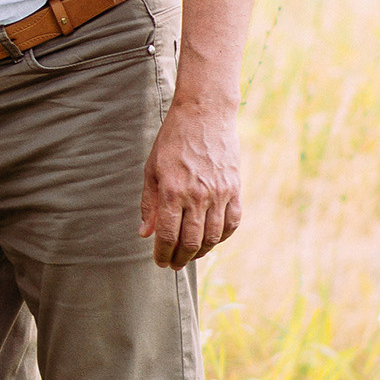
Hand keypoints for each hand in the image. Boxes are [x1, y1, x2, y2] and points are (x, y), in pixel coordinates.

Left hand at [140, 96, 240, 268]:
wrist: (204, 114)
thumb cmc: (172, 140)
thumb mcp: (152, 169)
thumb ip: (148, 204)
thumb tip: (145, 234)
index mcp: (172, 191)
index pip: (167, 235)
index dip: (162, 254)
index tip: (159, 262)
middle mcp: (197, 195)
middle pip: (191, 242)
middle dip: (180, 259)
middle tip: (173, 264)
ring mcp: (219, 193)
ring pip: (213, 237)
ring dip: (201, 252)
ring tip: (190, 256)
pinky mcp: (234, 189)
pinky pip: (232, 222)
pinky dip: (222, 237)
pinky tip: (212, 240)